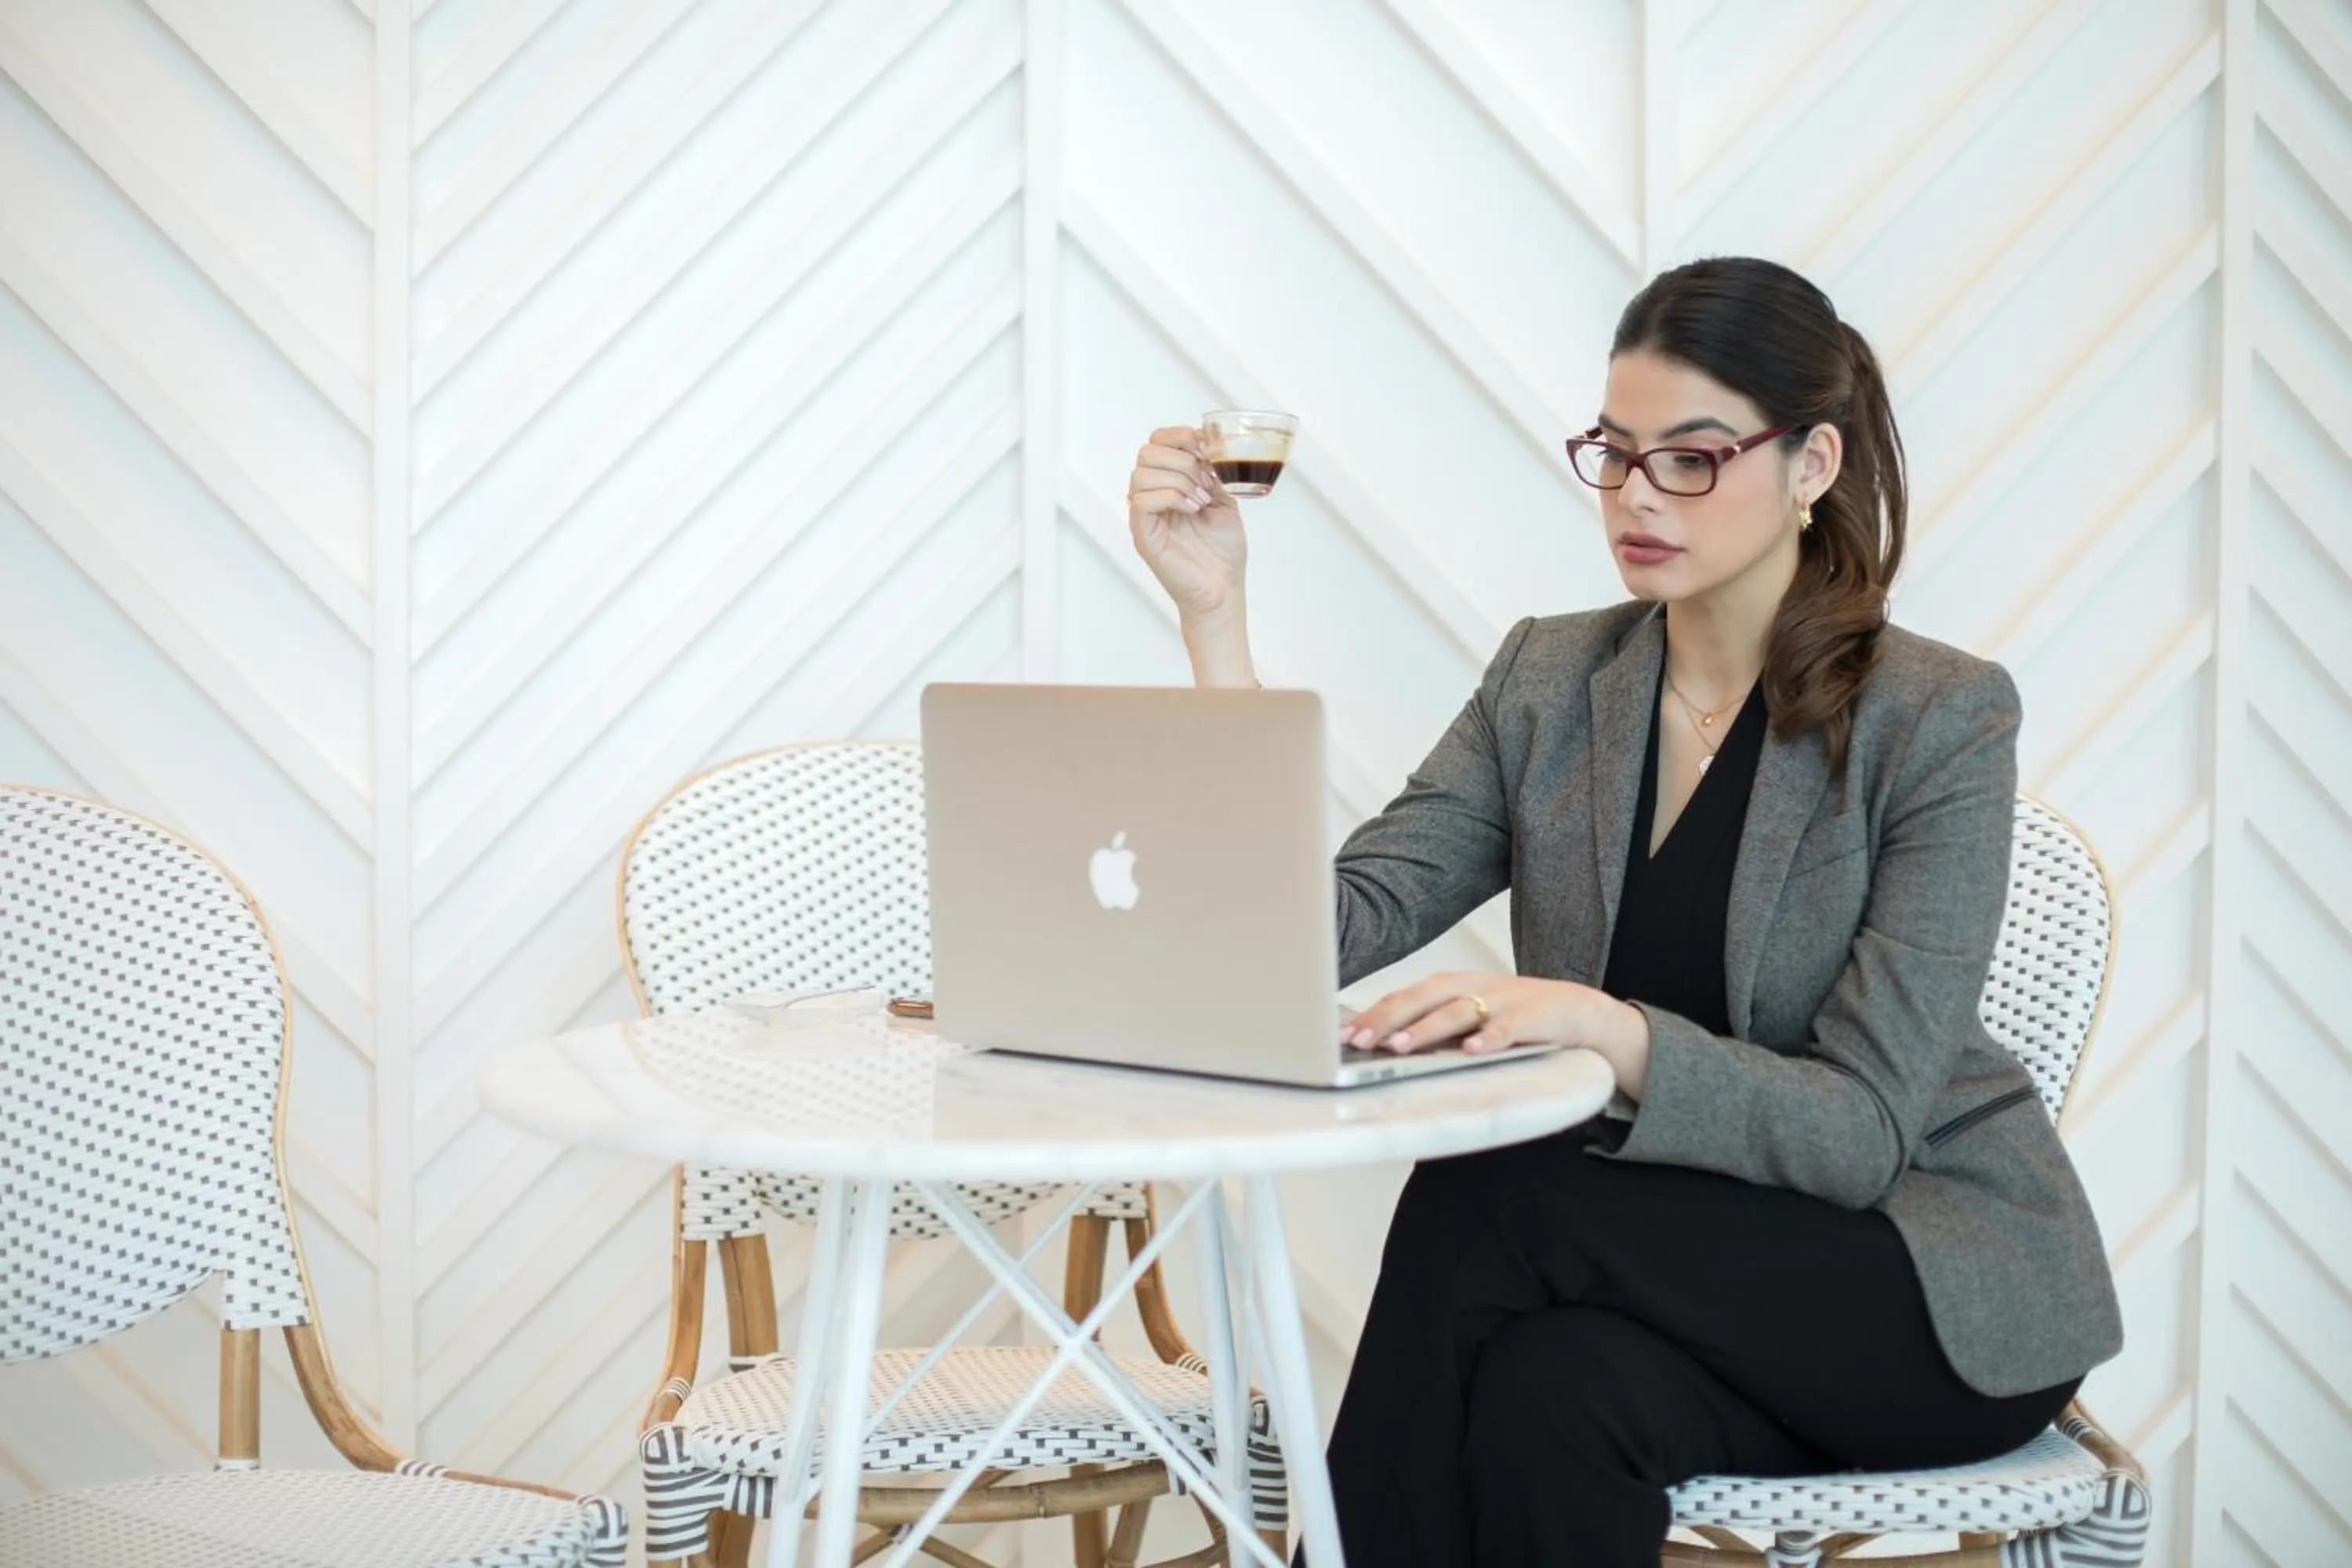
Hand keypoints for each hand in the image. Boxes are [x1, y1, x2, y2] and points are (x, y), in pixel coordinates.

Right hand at [1126, 425, 1246, 622]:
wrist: (1223, 587)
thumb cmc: (1223, 549)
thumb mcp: (1225, 498)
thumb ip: (1214, 471)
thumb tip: (1209, 442)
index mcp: (1168, 482)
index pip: (1157, 441)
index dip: (1179, 435)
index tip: (1207, 449)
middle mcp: (1151, 495)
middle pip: (1147, 451)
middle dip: (1182, 458)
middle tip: (1206, 480)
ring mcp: (1144, 515)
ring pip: (1142, 473)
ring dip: (1178, 479)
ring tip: (1201, 499)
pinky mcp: (1142, 533)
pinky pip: (1142, 500)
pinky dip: (1172, 497)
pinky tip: (1193, 509)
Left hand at [1342, 972, 1652, 1092]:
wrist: (1577, 1010)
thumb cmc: (1511, 1016)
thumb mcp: (1466, 1017)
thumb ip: (1430, 1028)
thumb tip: (1380, 1048)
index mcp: (1450, 985)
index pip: (1404, 997)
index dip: (1372, 1014)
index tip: (1342, 1034)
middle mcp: (1471, 986)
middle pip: (1421, 998)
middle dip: (1387, 1019)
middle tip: (1358, 1041)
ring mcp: (1501, 1000)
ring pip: (1457, 1012)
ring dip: (1427, 1029)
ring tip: (1401, 1047)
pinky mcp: (1530, 1017)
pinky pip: (1506, 1028)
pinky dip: (1488, 1038)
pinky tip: (1471, 1051)